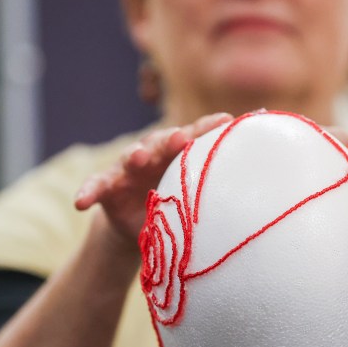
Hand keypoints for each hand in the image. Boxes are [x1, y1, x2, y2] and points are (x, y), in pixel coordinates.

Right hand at [75, 113, 233, 243]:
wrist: (141, 226)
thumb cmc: (176, 205)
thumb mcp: (195, 199)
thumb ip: (216, 187)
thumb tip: (266, 188)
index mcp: (177, 154)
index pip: (194, 137)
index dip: (209, 129)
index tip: (226, 120)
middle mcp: (152, 155)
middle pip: (160, 143)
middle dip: (169, 140)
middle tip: (179, 138)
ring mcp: (126, 170)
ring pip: (128, 159)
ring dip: (132, 156)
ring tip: (135, 158)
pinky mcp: (106, 188)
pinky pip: (96, 187)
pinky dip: (88, 192)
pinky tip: (81, 202)